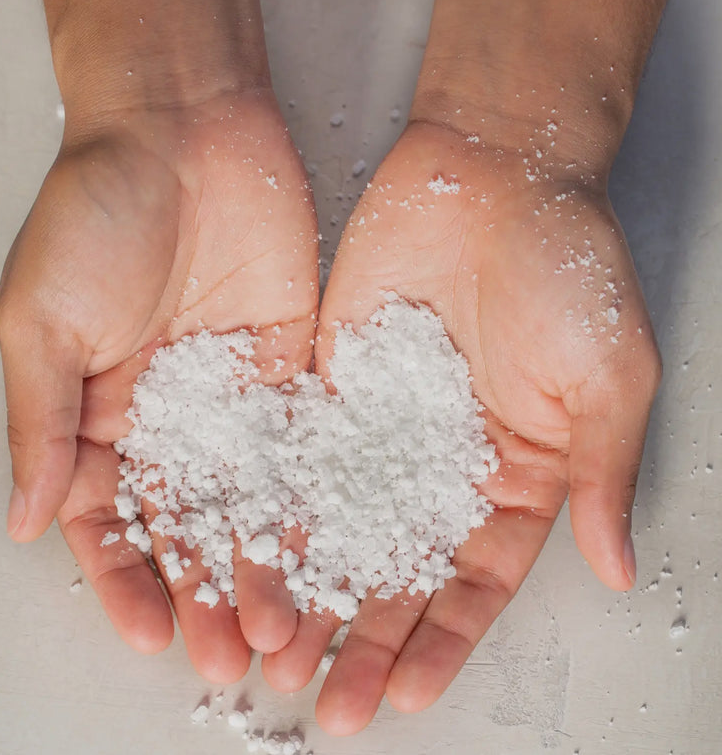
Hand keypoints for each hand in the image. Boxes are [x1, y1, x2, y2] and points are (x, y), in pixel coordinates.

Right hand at [0, 91, 316, 680]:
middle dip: (206, 589)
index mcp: (100, 410)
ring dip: (263, 564)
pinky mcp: (292, 365)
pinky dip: (312, 499)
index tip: (149, 632)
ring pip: (252, 498)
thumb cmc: (97, 209)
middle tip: (230, 656)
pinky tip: (324, 553)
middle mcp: (172, 414)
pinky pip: (303, 443)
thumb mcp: (44, 320)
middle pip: (189, 522)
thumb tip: (29, 520)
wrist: (182, 128)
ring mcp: (235, 394)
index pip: (110, 518)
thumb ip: (41, 422)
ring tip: (282, 630)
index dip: (125, 580)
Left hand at [262, 121, 659, 732]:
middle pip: (401, 566)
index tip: (409, 694)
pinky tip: (255, 558)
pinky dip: (281, 508)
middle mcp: (445, 459)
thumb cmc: (567, 264)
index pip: (478, 577)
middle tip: (328, 698)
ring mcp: (385, 425)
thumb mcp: (606, 376)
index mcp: (519, 470)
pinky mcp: (336, 384)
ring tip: (277, 649)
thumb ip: (601, 474)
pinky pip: (303, 455)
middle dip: (367, 635)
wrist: (494, 171)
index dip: (445, 638)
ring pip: (343, 523)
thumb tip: (616, 568)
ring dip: (314, 589)